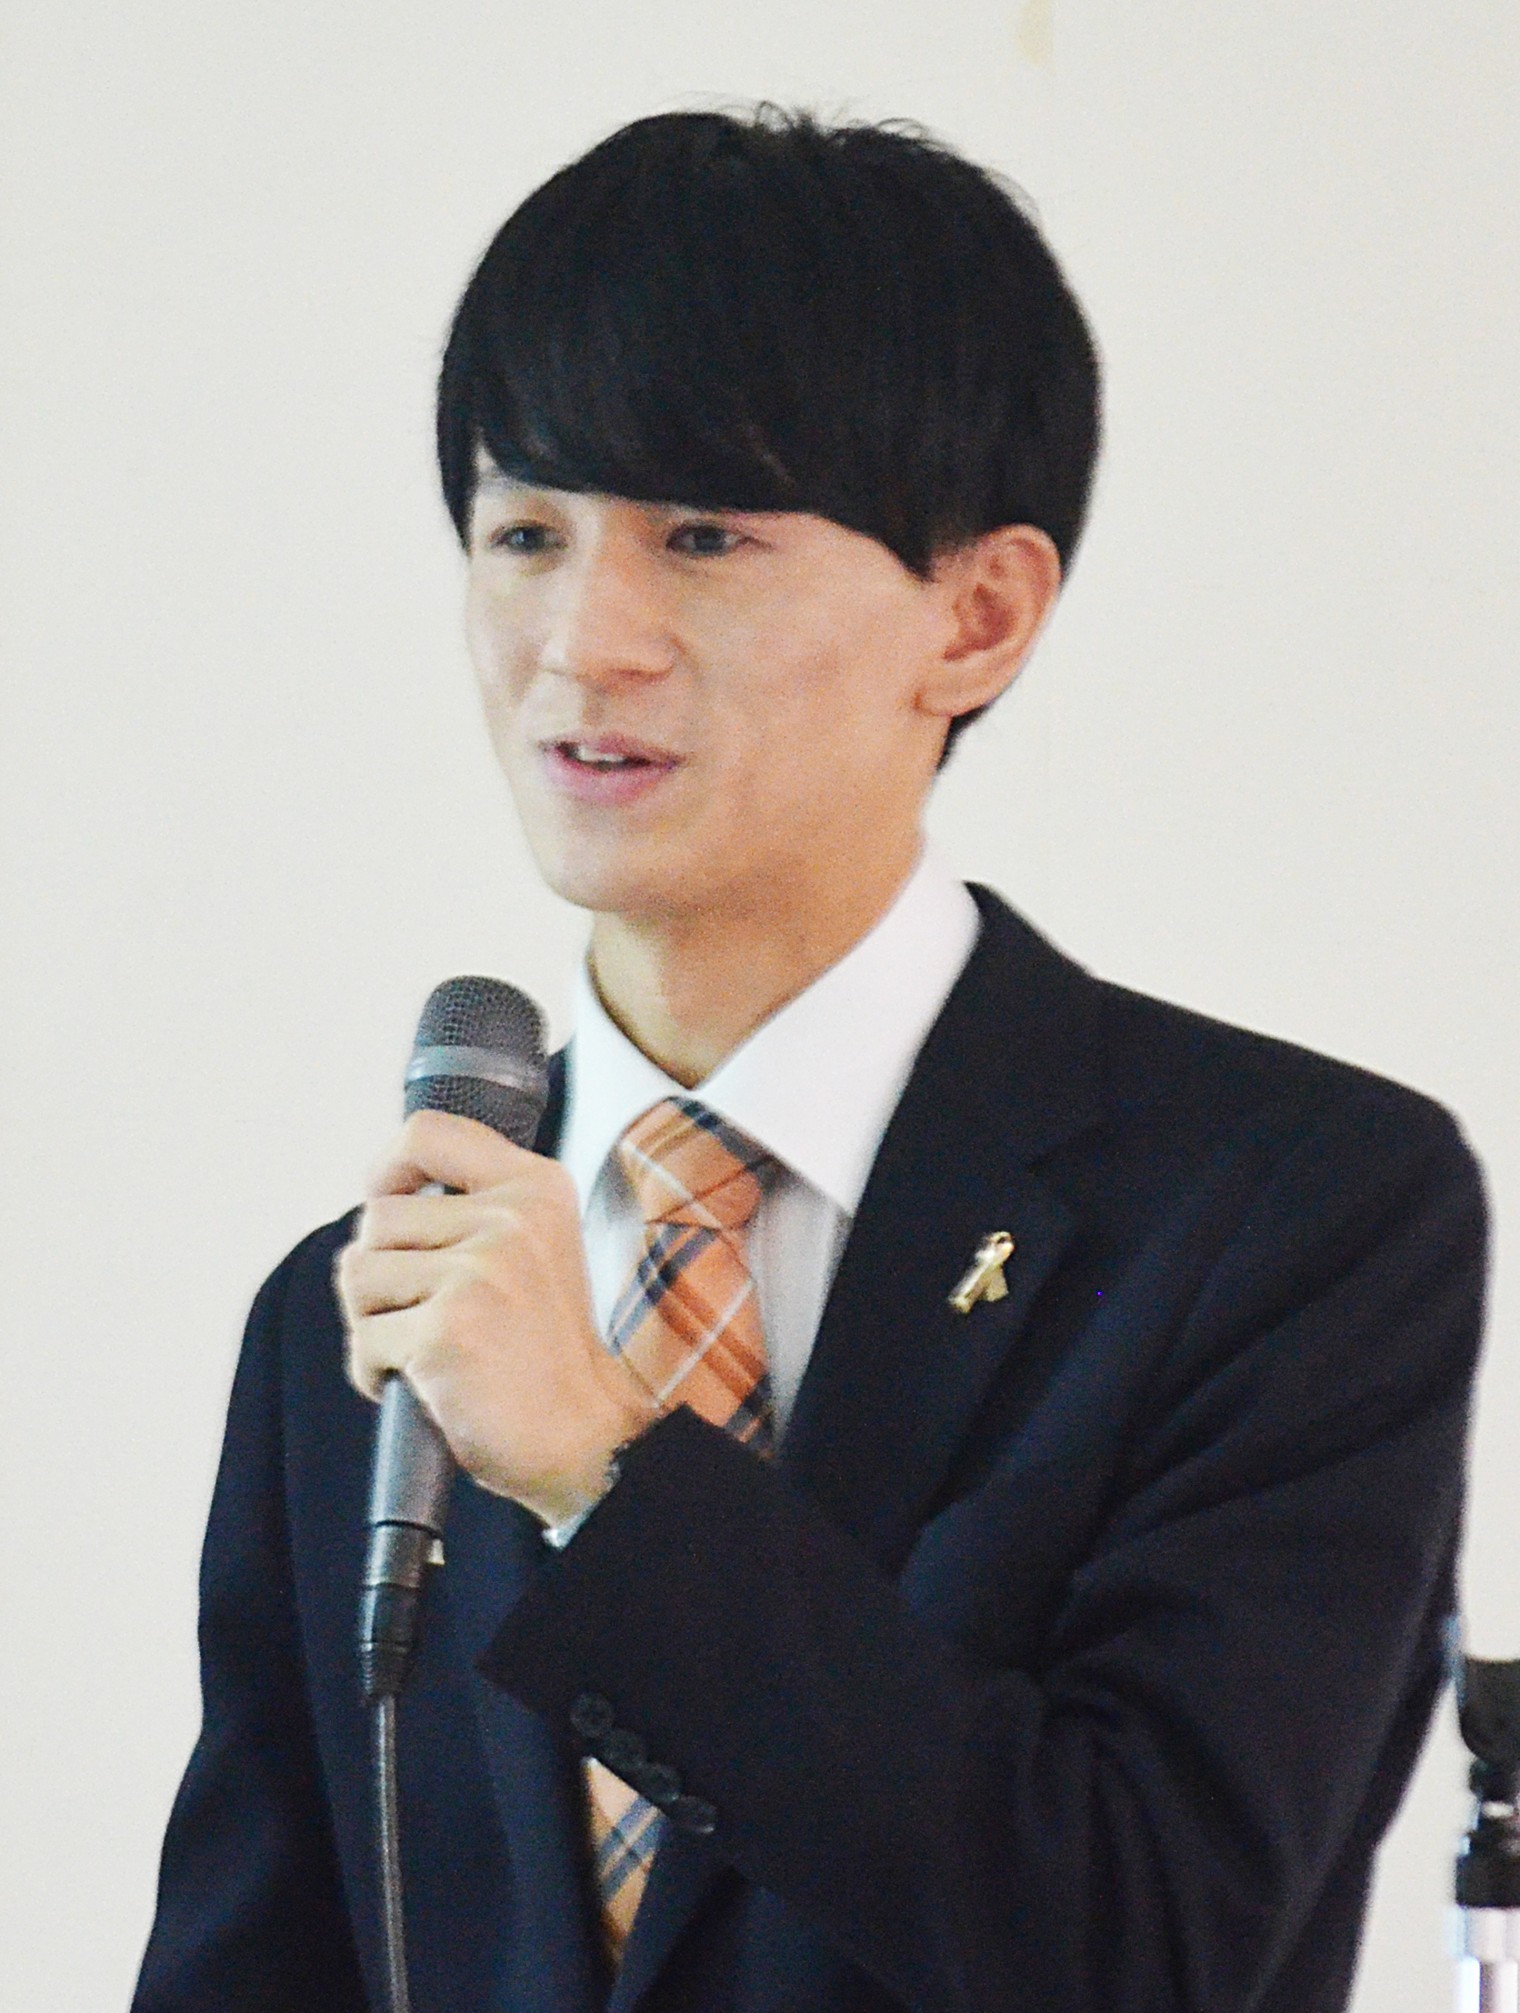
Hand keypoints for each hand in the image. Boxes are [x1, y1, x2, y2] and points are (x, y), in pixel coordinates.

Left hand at [336, 1110, 656, 1526]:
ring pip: (358, 1274)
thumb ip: (474, 1211)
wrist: (584, 1438)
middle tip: (423, 1316)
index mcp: (536, 1187)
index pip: (428, 1132)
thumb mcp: (534, 1249)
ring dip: (373, 1322)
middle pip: (376, 1217)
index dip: (388, 1167)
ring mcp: (479, 1272)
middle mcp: (512, 1218)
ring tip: (426, 1349)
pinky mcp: (445, 1330)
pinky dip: (375, 1372)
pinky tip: (421, 1386)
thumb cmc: (544, 1353)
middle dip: (379, 1274)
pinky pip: (364, 1339)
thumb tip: (379, 1199)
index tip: (390, 1202)